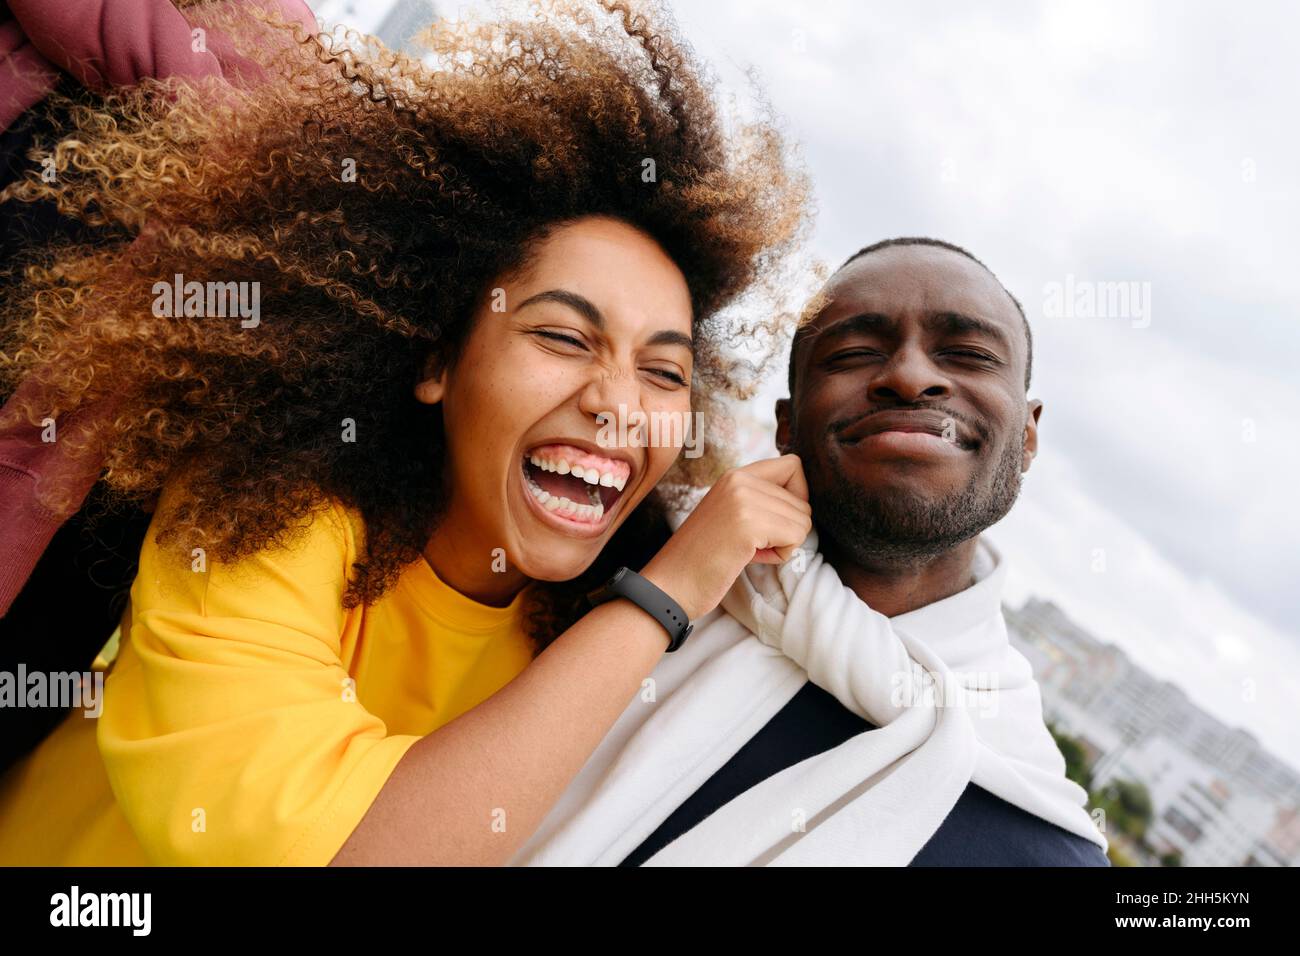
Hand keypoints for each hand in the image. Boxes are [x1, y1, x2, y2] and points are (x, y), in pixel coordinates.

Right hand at [641, 454, 810, 619]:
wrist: (670, 584)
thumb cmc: (703, 558)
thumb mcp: (731, 515)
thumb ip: (761, 501)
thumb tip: (804, 504)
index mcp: (735, 475)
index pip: (793, 465)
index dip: (797, 495)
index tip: (775, 519)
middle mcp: (739, 480)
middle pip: (803, 502)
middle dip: (786, 530)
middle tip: (752, 545)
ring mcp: (743, 499)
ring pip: (803, 521)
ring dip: (783, 545)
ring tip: (749, 551)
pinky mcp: (748, 524)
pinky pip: (796, 537)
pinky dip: (781, 555)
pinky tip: (751, 558)